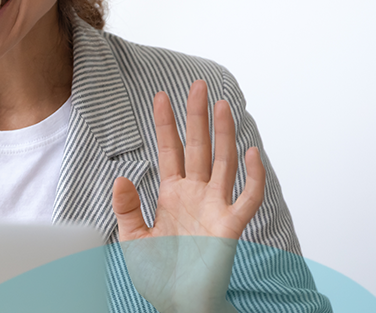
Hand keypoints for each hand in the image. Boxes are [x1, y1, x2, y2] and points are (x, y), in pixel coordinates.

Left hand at [111, 79, 265, 312]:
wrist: (178, 305)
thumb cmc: (159, 276)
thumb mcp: (132, 239)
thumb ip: (127, 208)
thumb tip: (121, 177)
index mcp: (172, 195)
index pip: (170, 150)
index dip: (166, 124)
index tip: (161, 95)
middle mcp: (196, 195)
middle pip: (199, 147)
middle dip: (197, 116)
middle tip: (197, 85)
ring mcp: (215, 208)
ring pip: (223, 163)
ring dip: (225, 134)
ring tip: (223, 105)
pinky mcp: (230, 226)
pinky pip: (248, 198)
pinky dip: (254, 176)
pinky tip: (253, 153)